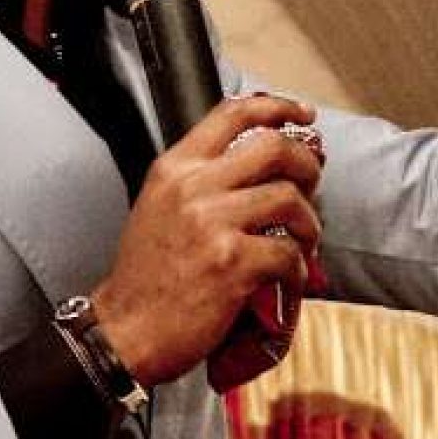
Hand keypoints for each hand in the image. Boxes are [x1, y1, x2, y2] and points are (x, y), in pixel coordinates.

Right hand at [92, 94, 322, 386]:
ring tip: (303, 243)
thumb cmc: (146, 276)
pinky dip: (298, 270)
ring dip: (308, 224)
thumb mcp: (159, 207)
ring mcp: (213, 223)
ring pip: (290, 199)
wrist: (124, 331)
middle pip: (274, 148)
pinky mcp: (231, 262)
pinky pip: (288, 253)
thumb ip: (199, 181)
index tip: (302, 115)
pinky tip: (287, 282)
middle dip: (307, 165)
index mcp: (174, 168)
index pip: (232, 115)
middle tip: (313, 184)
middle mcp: (192, 187)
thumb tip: (258, 168)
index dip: (278, 107)